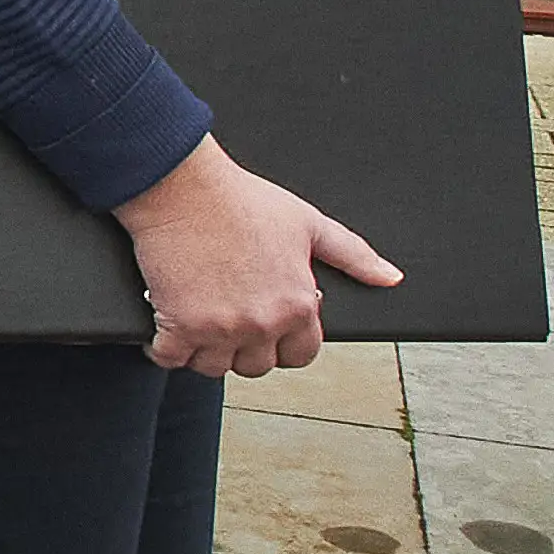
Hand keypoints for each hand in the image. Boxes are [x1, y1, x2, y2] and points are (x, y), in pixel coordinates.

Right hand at [114, 135, 397, 379]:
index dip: (284, 341)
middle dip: (243, 346)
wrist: (182, 186)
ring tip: (197, 315)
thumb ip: (353, 255)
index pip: (301, 355)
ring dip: (203, 348)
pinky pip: (169, 358)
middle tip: (227, 313)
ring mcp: (220, 328)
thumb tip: (389, 277)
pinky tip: (167, 323)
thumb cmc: (242, 199)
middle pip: (256, 366)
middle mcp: (263, 323)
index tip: (267, 323)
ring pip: (213, 367)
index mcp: (298, 304)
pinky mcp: (178, 326)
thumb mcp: (309, 223)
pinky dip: (164, 345)